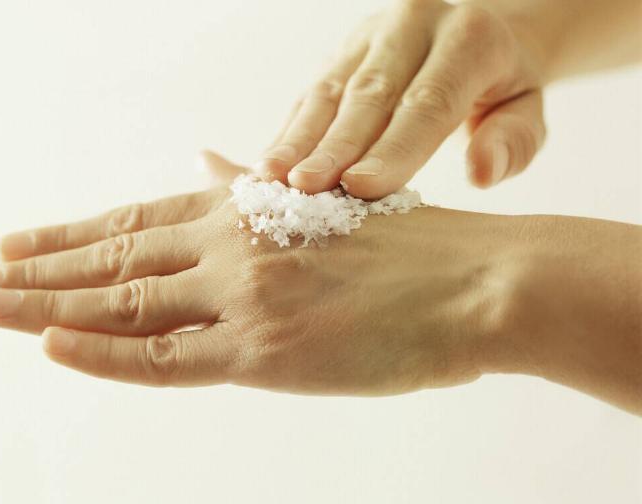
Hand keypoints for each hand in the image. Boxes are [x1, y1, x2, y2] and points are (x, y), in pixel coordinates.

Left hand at [0, 154, 525, 394]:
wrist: (479, 279)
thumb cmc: (410, 247)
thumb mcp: (321, 204)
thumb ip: (251, 187)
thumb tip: (205, 160)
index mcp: (245, 208)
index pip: (134, 218)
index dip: (69, 232)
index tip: (17, 241)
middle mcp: (232, 243)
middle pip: (112, 256)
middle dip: (36, 269)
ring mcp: (244, 295)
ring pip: (123, 302)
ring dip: (46, 303)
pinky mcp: (266, 350)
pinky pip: (167, 357)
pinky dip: (104, 350)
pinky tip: (51, 341)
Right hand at [254, 0, 545, 197]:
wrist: (474, 36)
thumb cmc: (501, 88)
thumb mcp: (526, 111)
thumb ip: (512, 141)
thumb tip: (480, 173)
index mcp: (470, 38)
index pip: (428, 100)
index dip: (394, 146)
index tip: (361, 186)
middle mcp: (413, 25)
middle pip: (369, 93)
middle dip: (335, 144)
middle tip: (306, 186)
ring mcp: (370, 35)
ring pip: (330, 90)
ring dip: (299, 138)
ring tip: (273, 177)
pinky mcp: (341, 53)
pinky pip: (311, 93)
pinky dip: (290, 131)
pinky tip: (269, 164)